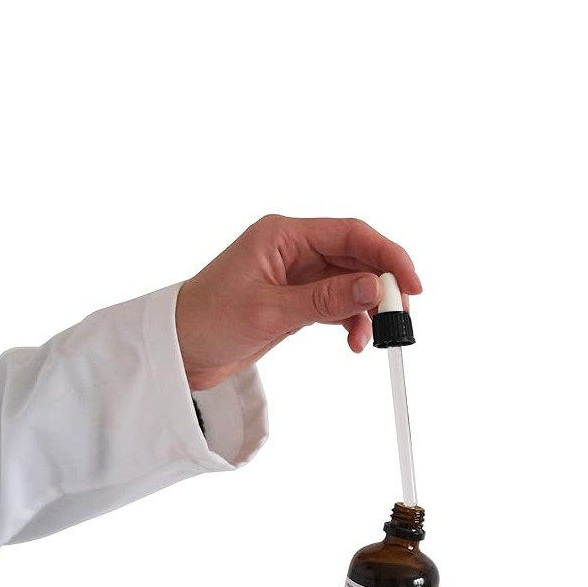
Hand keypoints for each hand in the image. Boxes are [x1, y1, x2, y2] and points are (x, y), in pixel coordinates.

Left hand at [175, 213, 420, 390]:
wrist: (176, 352)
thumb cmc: (206, 321)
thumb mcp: (269, 311)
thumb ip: (324, 300)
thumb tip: (374, 288)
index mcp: (282, 234)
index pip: (350, 234)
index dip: (387, 255)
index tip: (410, 284)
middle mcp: (292, 249)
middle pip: (357, 257)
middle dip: (383, 286)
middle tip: (400, 318)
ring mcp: (296, 276)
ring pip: (351, 283)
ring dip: (368, 309)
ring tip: (372, 339)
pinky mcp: (296, 301)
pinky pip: (337, 304)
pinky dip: (351, 322)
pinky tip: (354, 341)